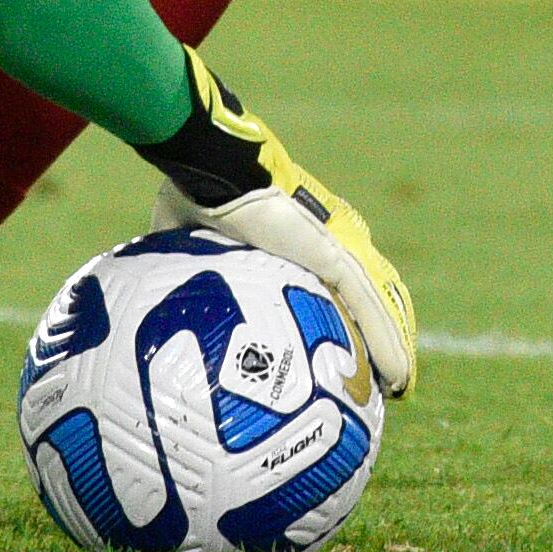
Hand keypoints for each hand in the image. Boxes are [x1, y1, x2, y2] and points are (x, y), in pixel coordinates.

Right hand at [142, 51, 418, 395]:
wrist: (211, 165)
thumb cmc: (194, 191)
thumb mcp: (183, 239)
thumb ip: (182, 266)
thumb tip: (152, 296)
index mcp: (297, 236)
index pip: (333, 278)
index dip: (342, 310)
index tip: (340, 341)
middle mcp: (328, 240)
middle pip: (370, 294)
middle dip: (379, 332)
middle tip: (379, 374)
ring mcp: (337, 246)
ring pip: (380, 305)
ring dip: (393, 345)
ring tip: (400, 386)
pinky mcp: (337, 255)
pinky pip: (370, 308)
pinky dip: (387, 343)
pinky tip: (400, 378)